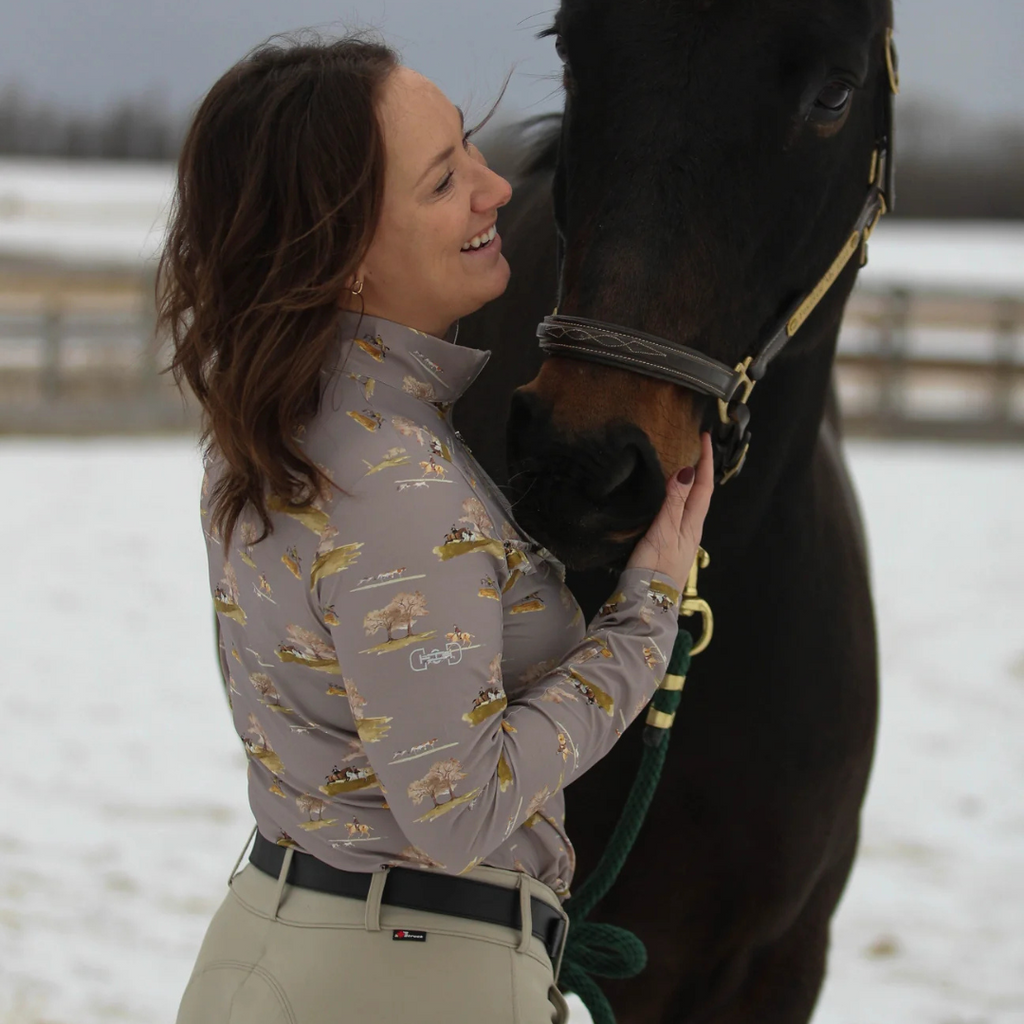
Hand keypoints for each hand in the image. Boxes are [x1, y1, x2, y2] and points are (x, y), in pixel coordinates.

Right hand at [625, 431, 713, 588]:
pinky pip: (678, 513)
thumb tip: (688, 471)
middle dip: (701, 469)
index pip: (704, 486)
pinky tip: (668, 499)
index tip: (705, 437)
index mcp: (692, 523)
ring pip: (690, 504)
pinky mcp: (668, 545)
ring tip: (684, 465)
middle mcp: (691, 529)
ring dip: (690, 483)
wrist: (647, 602)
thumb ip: (674, 501)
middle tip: (696, 447)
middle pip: (701, 493)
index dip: (705, 460)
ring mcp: (681, 538)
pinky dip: (677, 497)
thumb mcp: (664, 531)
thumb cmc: (655, 568)